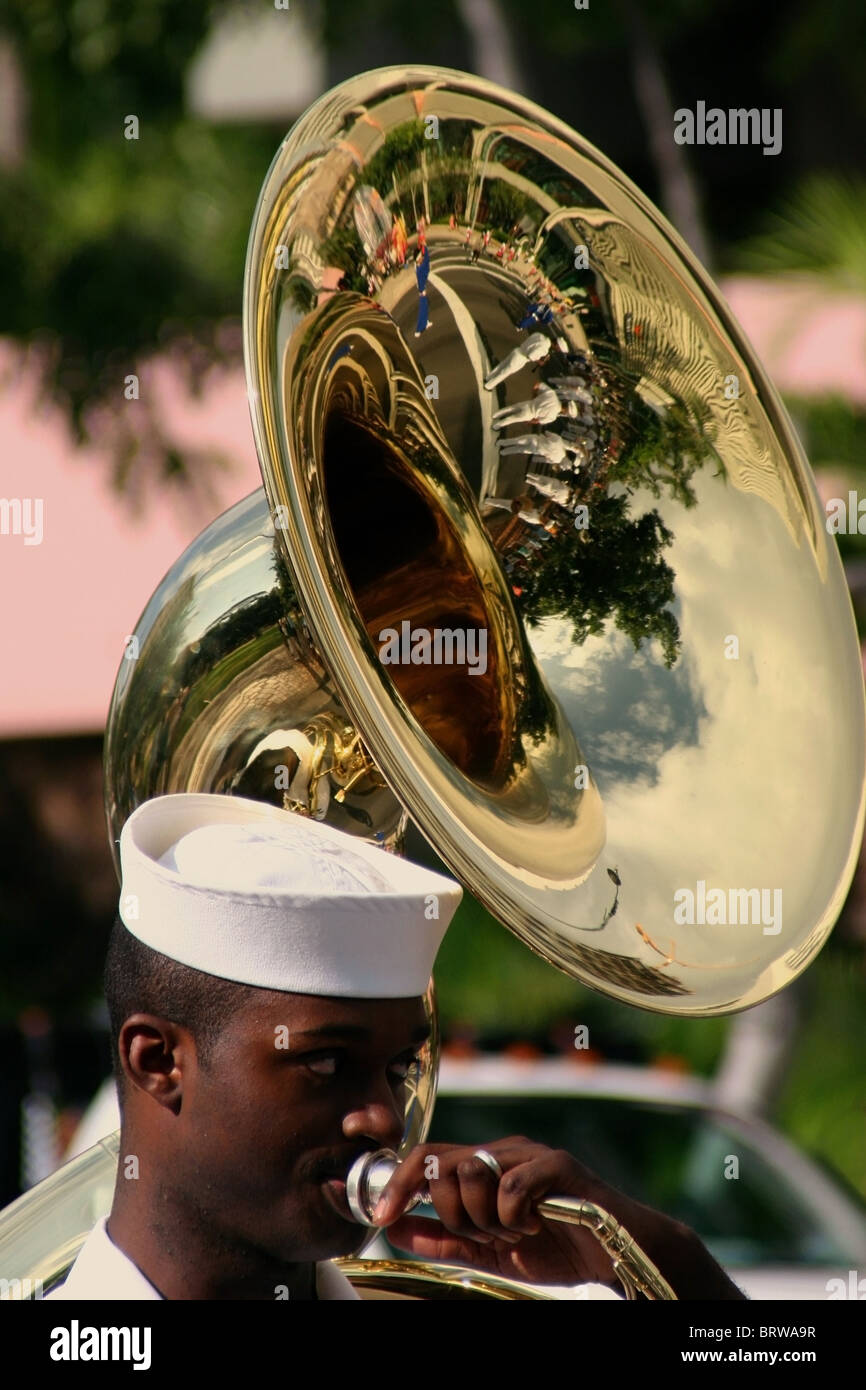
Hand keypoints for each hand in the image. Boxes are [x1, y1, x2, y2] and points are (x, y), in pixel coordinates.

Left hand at [372, 1137, 744, 1298]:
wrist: (613, 1256)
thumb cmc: (554, 1248)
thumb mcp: (485, 1250)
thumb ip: (441, 1237)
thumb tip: (392, 1226)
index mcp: (483, 1165)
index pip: (427, 1156)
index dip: (399, 1182)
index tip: (381, 1216)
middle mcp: (502, 1150)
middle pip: (443, 1163)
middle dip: (453, 1213)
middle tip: (486, 1237)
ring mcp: (530, 1153)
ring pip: (473, 1171)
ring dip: (485, 1218)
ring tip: (515, 1233)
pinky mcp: (558, 1164)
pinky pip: (512, 1184)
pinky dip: (513, 1215)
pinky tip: (533, 1227)